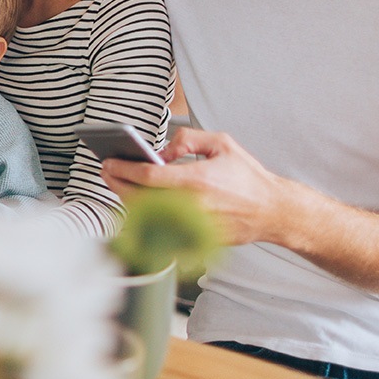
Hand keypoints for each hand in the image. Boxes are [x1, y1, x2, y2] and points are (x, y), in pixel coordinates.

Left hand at [100, 127, 283, 244]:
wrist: (270, 210)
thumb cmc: (247, 176)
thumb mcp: (221, 143)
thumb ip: (188, 139)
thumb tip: (162, 150)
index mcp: (197, 179)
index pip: (148, 176)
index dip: (124, 169)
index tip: (110, 162)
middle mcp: (191, 205)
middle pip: (140, 198)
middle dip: (117, 184)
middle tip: (108, 171)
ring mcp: (191, 225)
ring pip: (147, 215)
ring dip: (129, 199)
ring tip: (120, 184)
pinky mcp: (193, 239)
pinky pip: (161, 227)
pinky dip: (147, 216)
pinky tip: (140, 202)